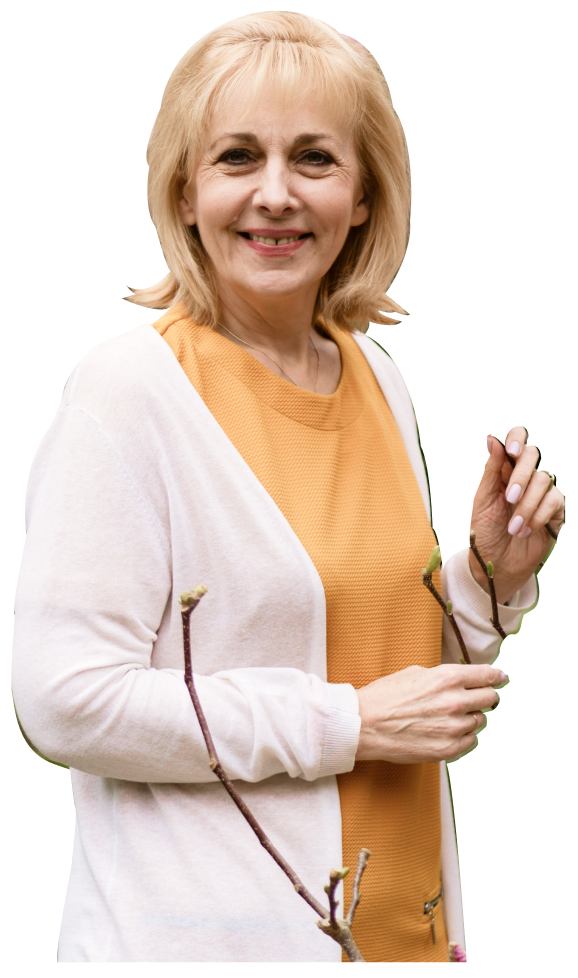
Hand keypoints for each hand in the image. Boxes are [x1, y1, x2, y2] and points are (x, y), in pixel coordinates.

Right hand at [355, 664, 504, 763]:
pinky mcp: (448, 749)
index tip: (500, 678)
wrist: (365, 724)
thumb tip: (466, 679)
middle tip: (476, 700)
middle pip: (490, 699)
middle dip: (485, 697)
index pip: (488, 676)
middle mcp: (455, 701)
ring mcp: (453, 727)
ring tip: (450, 717)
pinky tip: (447, 731)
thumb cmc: (386, 696)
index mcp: (448, 678)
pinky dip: (464, 736)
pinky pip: (471, 741)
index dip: (497, 677)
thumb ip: (445, 677)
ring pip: (481, 721)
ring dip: (471, 718)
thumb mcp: (416, 673)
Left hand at [468, 427, 564, 603]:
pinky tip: (527, 530)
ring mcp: (543, 491)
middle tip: (508, 497)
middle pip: (534, 453)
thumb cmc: (485, 531)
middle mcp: (526, 475)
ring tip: (512, 527)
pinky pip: (555, 500)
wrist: (497, 564)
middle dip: (521, 475)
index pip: (517, 438)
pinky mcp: (557, 509)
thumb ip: (491, 469)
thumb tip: (492, 438)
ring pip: (544, 479)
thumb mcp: (483, 500)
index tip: (511, 450)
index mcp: (505, 468)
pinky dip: (538, 515)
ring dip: (526, 505)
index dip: (517, 437)